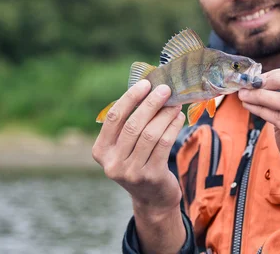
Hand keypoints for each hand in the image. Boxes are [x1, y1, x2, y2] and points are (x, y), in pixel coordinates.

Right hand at [92, 79, 186, 253]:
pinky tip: (179, 117)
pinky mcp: (151, 176)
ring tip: (175, 103)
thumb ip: (130, 122)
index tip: (146, 83)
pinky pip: (164, 144)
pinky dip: (173, 127)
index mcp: (100, 151)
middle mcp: (112, 163)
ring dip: (165, 114)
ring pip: (150, 134)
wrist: (152, 197)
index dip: (130, 98)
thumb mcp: (126, 146)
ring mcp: (131, 172)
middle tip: (166, 89)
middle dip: (151, 104)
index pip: (114, 117)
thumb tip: (149, 88)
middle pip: (133, 125)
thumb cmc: (140, 161)